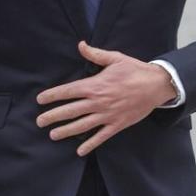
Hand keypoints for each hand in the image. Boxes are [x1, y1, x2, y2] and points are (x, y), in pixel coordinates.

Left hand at [36, 40, 177, 155]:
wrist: (157, 85)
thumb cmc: (135, 70)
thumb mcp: (115, 58)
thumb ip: (95, 54)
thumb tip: (81, 45)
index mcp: (95, 85)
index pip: (68, 91)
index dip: (52, 96)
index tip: (40, 100)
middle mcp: (98, 102)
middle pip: (70, 110)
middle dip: (52, 116)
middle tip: (39, 122)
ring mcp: (107, 115)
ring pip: (82, 126)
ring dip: (66, 131)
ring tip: (52, 135)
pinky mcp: (117, 124)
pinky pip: (101, 137)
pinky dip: (90, 144)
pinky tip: (79, 151)